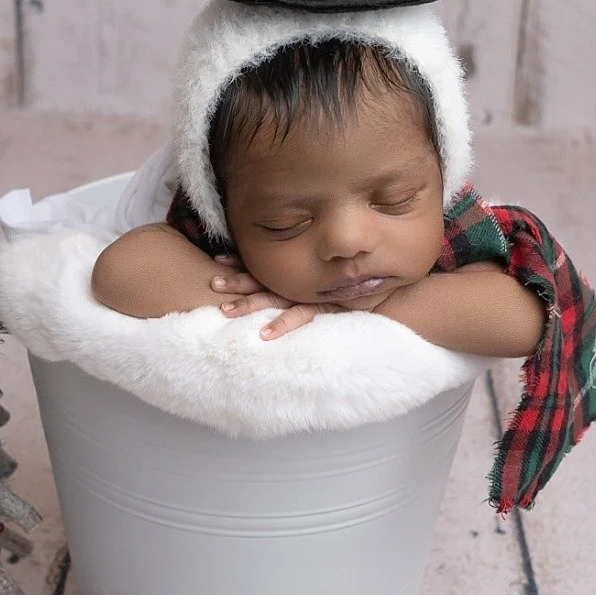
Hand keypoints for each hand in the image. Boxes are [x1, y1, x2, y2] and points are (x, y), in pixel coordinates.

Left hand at [210, 255, 341, 338]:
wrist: (382, 285)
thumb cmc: (347, 280)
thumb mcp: (320, 274)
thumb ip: (299, 273)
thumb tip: (275, 270)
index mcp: (293, 273)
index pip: (262, 266)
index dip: (240, 263)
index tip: (218, 260)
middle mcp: (297, 281)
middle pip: (260, 281)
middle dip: (236, 281)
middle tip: (213, 283)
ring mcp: (309, 293)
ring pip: (273, 298)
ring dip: (249, 304)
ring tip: (225, 311)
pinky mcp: (323, 306)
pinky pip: (299, 316)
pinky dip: (282, 324)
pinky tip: (263, 335)